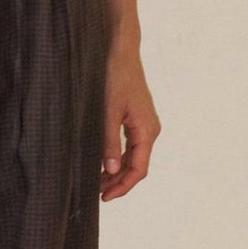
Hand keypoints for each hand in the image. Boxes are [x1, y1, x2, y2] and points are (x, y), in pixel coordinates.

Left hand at [100, 39, 158, 200]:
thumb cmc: (115, 76)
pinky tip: (103, 162)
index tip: (105, 197)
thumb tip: (111, 170)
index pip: (139, 169)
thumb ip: (109, 141)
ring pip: (133, 157)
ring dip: (117, 171)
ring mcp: (144, 124)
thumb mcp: (108, 111)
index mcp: (147, 131)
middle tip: (97, 193)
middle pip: (137, 166)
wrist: (121, 51)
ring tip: (98, 181)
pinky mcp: (137, 118)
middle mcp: (150, 130)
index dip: (123, 187)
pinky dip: (118, 157)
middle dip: (119, 182)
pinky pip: (130, 145)